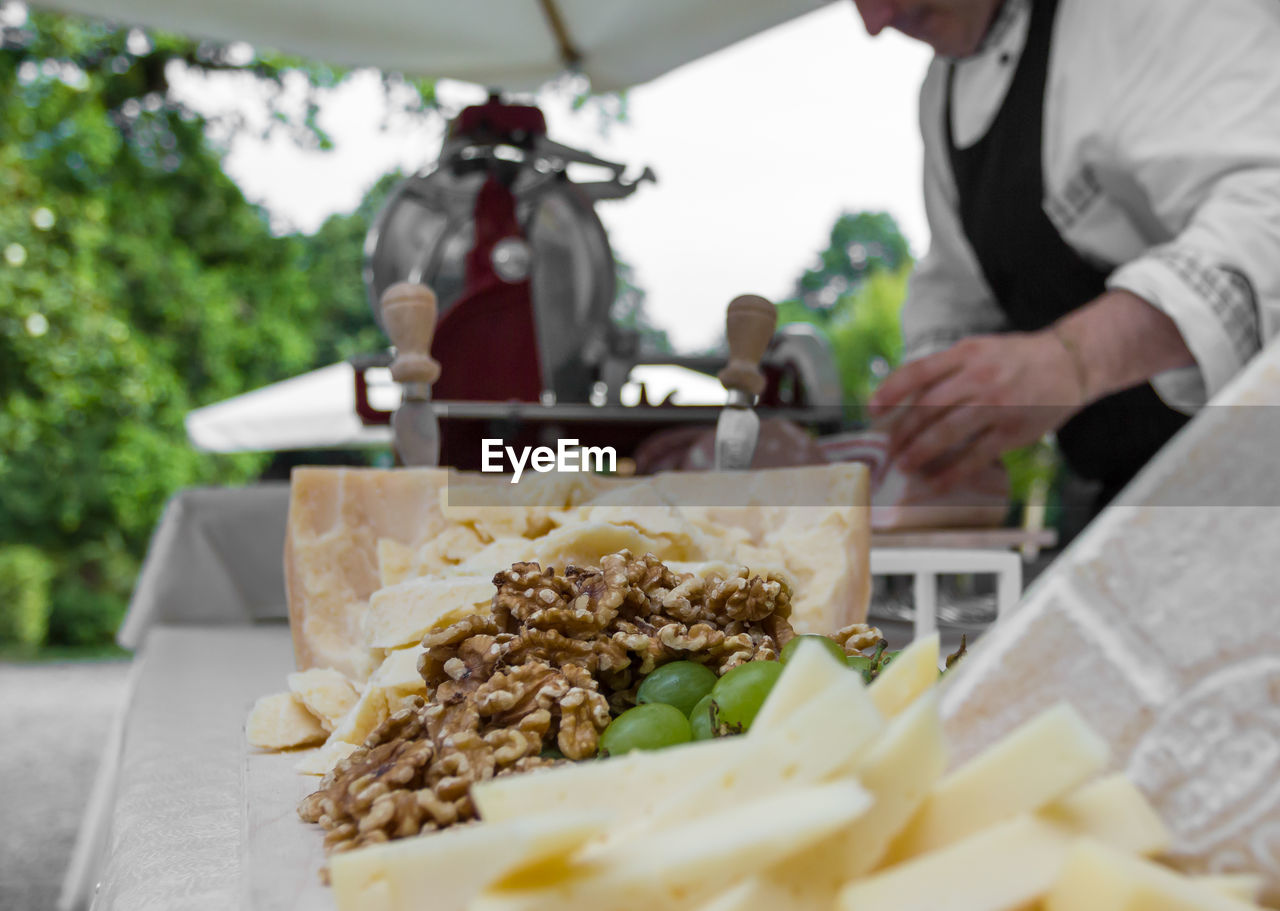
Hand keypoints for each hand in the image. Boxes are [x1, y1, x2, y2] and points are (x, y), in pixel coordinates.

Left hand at [868, 331, 1085, 490]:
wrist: (1071, 362)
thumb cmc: (1015, 359)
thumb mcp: (978, 349)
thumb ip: (945, 369)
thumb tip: (904, 398)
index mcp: (966, 353)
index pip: (918, 371)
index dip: (890, 391)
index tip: (872, 410)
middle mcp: (979, 377)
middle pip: (928, 406)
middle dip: (902, 431)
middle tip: (886, 450)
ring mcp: (997, 405)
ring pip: (948, 431)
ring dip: (920, 452)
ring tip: (903, 466)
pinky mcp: (1013, 431)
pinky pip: (976, 456)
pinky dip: (952, 473)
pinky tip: (935, 484)